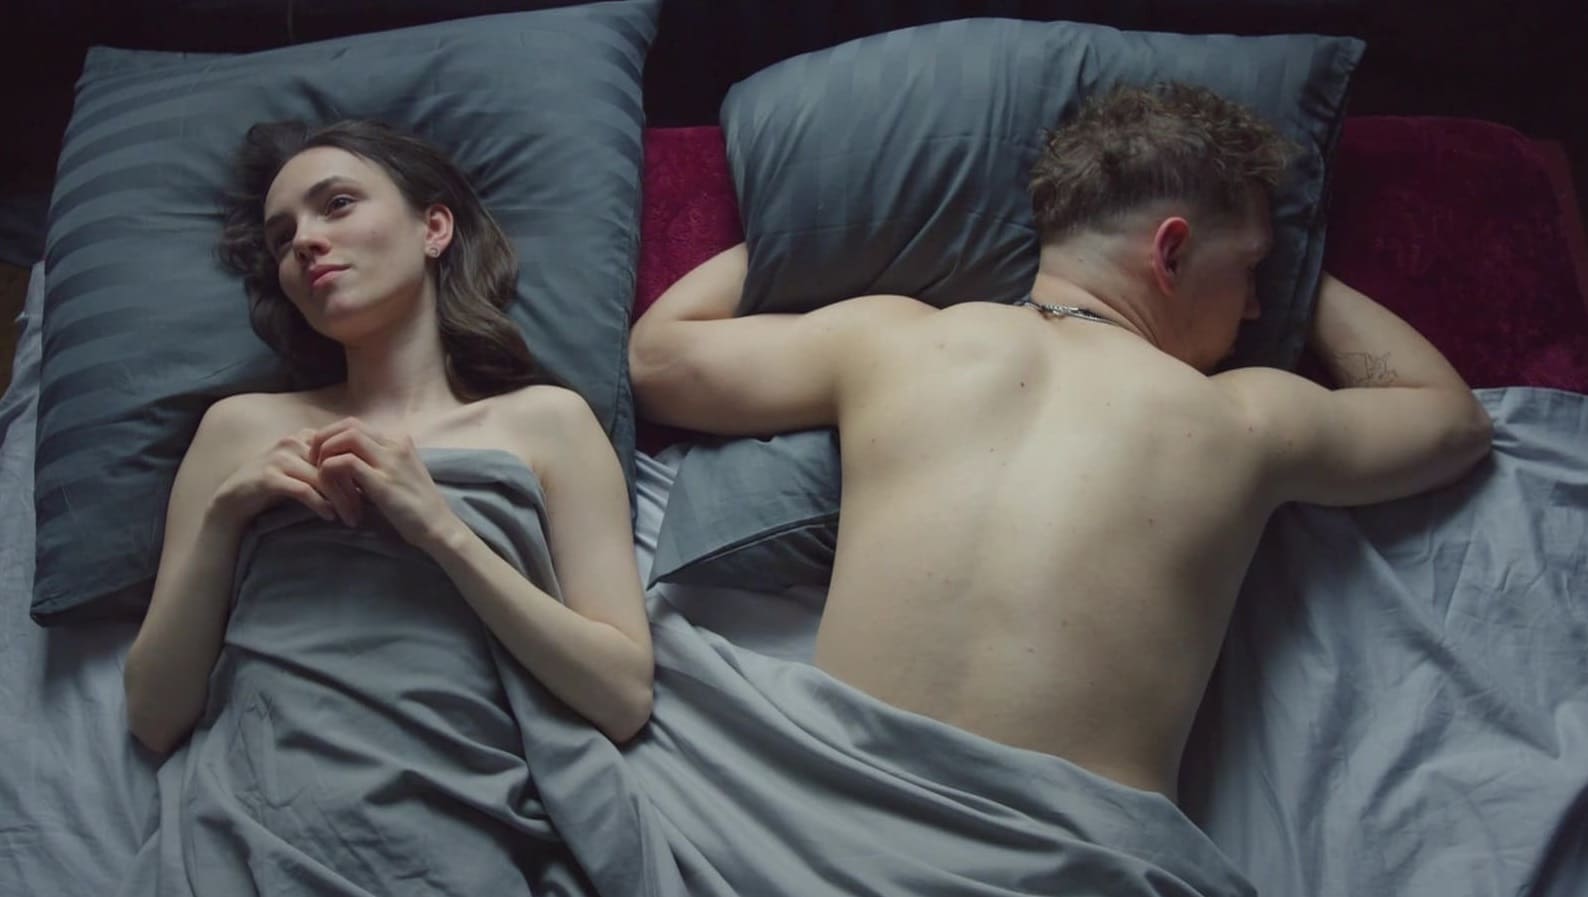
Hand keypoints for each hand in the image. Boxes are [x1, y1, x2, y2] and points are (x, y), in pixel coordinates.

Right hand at [210, 428, 356, 526]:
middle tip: (363, 513)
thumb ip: (327, 467)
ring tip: (351, 518)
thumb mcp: (303, 470)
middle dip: (353, 491)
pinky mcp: (269, 477)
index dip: (358, 472)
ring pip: (322, 479)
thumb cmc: (274, 486)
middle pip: (335, 465)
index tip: (372, 495)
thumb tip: (364, 478)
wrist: (233, 499)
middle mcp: (293, 442)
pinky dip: (320, 504)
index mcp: (305, 436)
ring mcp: (280, 458)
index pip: (341, 451)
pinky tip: (330, 516)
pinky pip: (303, 490)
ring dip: (340, 501)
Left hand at [309, 418, 458, 548]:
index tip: (322, 457)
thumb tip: (342, 463)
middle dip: (323, 439)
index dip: (333, 438)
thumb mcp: (398, 477)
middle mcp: (395, 444)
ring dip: (324, 455)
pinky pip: (343, 463)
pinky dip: (329, 475)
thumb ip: (375, 465)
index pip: (356, 426)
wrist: (438, 527)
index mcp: (399, 442)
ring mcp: (390, 461)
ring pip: (344, 438)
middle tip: (312, 461)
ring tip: (319, 477)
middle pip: (348, 425)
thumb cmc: (416, 509)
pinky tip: (331, 494)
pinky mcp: (382, 481)